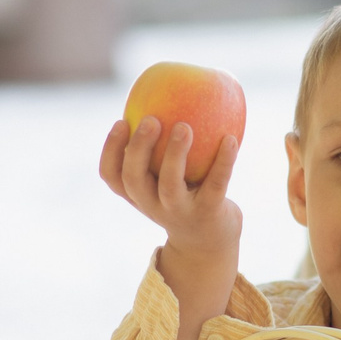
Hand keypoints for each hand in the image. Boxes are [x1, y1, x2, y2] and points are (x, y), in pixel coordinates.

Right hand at [100, 115, 242, 262]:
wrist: (209, 242)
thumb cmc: (185, 197)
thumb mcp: (166, 178)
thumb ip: (159, 150)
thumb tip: (167, 97)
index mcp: (138, 194)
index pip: (112, 176)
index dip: (110, 150)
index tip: (121, 121)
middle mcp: (153, 205)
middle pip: (134, 179)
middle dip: (138, 149)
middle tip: (151, 120)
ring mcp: (180, 212)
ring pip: (169, 184)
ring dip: (175, 154)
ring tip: (184, 126)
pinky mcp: (208, 214)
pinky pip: (215, 185)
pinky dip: (223, 162)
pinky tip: (230, 139)